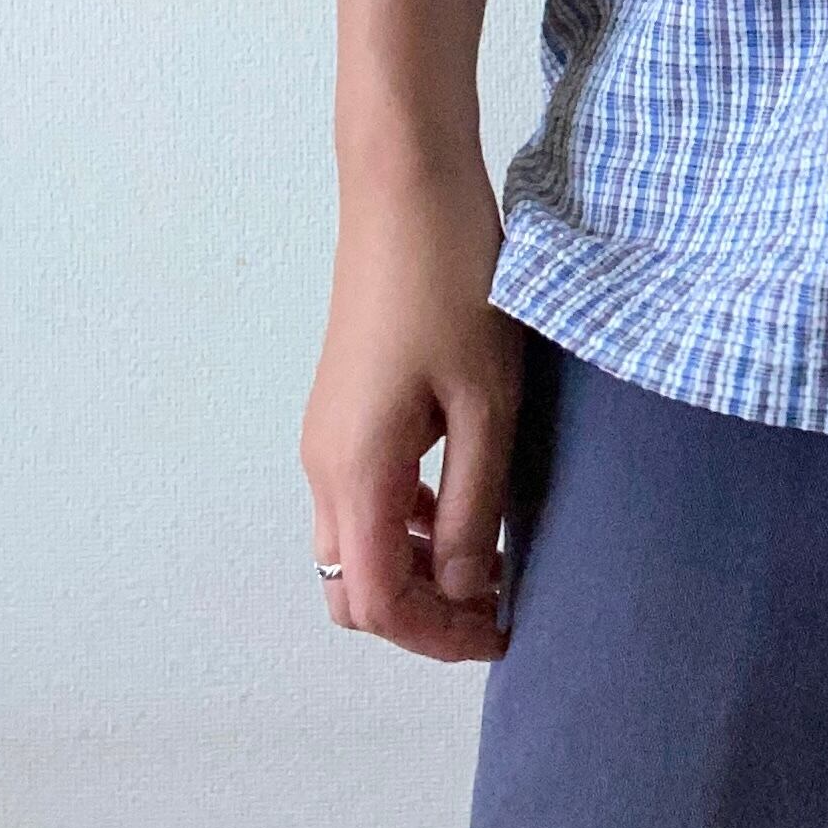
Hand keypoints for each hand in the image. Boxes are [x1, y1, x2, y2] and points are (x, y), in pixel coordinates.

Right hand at [301, 138, 522, 662]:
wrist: (408, 190)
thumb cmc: (455, 284)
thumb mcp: (487, 403)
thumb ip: (474, 505)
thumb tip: (467, 590)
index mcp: (354, 472)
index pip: (379, 604)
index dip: (439, 636)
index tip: (504, 631)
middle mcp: (324, 465)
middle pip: (355, 588)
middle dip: (423, 615)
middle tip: (500, 603)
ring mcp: (328, 436)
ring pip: (357, 546)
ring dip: (417, 569)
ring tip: (494, 556)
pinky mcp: (345, 410)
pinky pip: (364, 498)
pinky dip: (408, 524)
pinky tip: (466, 501)